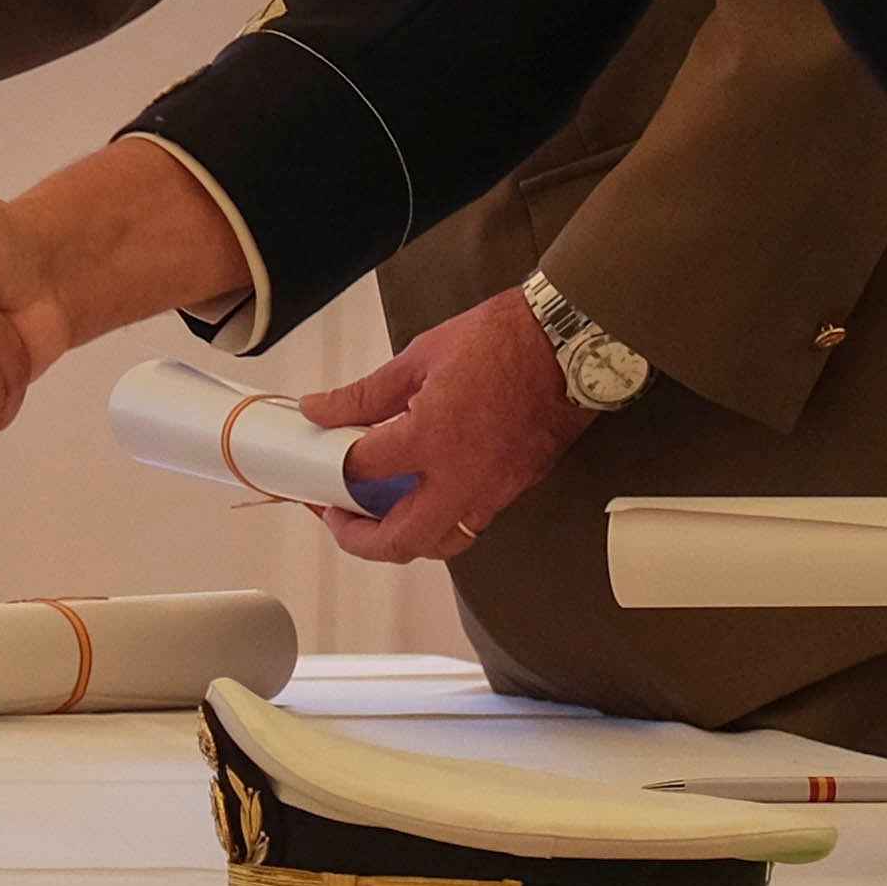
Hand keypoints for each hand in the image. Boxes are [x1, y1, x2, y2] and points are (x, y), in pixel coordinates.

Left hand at [303, 285, 604, 565]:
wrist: (569, 346)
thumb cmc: (503, 341)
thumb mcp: (420, 357)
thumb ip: (365, 394)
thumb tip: (323, 409)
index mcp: (429, 439)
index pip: (360, 471)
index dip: (329, 467)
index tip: (317, 458)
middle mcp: (460, 478)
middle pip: (399, 542)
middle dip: (358, 540)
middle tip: (337, 518)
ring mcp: (492, 491)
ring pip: (440, 543)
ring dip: (403, 540)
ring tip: (378, 516)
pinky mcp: (515, 488)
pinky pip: (470, 522)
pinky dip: (440, 519)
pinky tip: (425, 494)